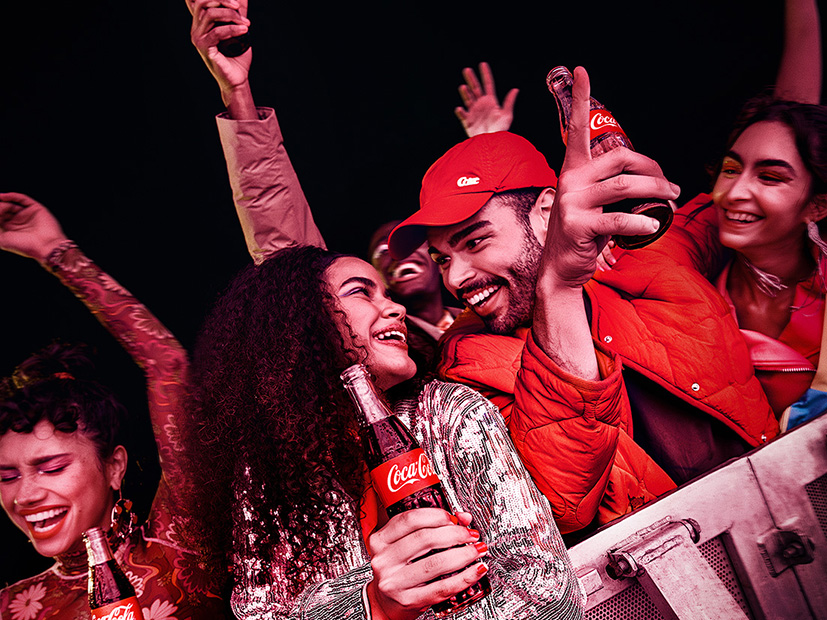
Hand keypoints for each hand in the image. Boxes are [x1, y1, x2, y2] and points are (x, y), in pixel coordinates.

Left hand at [0, 193, 67, 262]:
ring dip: (3, 203)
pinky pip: (22, 199)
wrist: (45, 246)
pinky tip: (2, 197)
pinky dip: (12, 196)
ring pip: (11, 203)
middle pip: (4, 209)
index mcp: (10, 230)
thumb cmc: (25, 246)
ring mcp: (26, 214)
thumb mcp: (2, 239)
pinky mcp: (35, 208)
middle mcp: (18, 221)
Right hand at [186, 0, 251, 99]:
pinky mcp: (204, 48)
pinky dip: (233, 29)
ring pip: (210, 14)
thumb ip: (237, 15)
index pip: (201, 0)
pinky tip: (244, 30)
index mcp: (201, 23)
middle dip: (223, 0)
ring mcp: (198, 38)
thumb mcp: (239, 30)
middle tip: (239, 8)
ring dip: (231, 15)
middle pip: (203, 2)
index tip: (236, 2)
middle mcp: (196, 29)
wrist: (237, 78)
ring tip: (246, 24)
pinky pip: (217, 32)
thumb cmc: (238, 56)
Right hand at [367, 509, 487, 619]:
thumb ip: (431, 527)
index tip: (456, 518)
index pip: (411, 519)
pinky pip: (443, 587)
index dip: (438, 515)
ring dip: (464, 554)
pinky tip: (476, 570)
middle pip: (425, 539)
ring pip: (436, 562)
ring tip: (477, 550)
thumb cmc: (397, 570)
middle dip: (456, 534)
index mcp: (380, 540)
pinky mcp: (408, 600)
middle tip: (471, 535)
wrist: (385, 604)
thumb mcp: (406, 545)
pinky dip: (465, 577)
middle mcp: (384, 560)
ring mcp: (395, 581)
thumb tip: (462, 518)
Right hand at [455, 62, 517, 136]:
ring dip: (465, 93)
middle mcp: (482, 105)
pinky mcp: (468, 122)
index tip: (483, 64)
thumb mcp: (507, 115)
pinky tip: (460, 108)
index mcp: (491, 102)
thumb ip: (509, 102)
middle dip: (471, 79)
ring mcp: (474, 113)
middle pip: (475, 89)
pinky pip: (462, 115)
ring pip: (468, 99)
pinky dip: (460, 111)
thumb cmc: (501, 131)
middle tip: (467, 69)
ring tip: (463, 87)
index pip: (488, 84)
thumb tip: (515, 89)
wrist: (491, 144)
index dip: (485, 74)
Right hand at [543, 67, 679, 287]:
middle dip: (653, 169)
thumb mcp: (591, 202)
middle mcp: (569, 181)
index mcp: (573, 170)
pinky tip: (654, 226)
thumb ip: (610, 183)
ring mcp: (572, 203)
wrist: (561, 269)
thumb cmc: (583, 233)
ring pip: (624, 185)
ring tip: (672, 200)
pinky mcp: (578, 226)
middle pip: (620, 158)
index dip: (581, 98)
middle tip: (672, 185)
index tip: (582, 70)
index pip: (576, 127)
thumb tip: (650, 175)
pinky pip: (618, 219)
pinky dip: (642, 222)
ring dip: (657, 191)